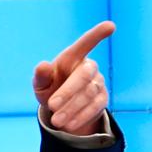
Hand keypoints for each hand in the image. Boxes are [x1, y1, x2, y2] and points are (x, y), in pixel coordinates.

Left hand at [32, 21, 114, 135]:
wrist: (61, 109)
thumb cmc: (50, 88)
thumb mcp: (41, 84)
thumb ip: (41, 76)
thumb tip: (42, 66)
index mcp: (72, 58)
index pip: (85, 43)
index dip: (97, 34)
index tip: (110, 26)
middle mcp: (89, 67)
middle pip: (84, 75)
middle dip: (68, 91)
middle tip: (51, 105)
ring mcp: (98, 83)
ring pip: (88, 94)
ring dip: (71, 108)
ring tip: (56, 121)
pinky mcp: (102, 99)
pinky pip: (94, 107)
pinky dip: (80, 116)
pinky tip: (68, 125)